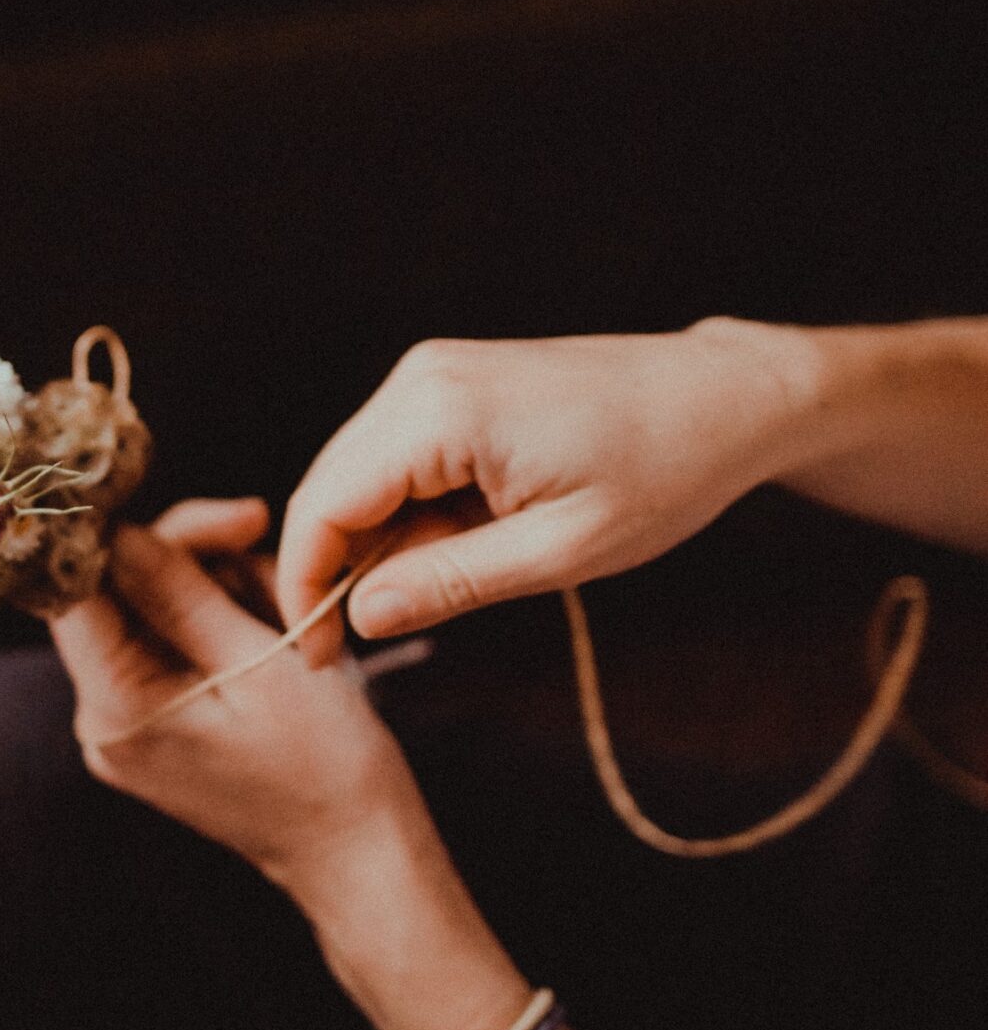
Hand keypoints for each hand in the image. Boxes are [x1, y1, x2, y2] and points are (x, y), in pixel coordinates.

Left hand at [48, 497, 416, 902]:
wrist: (355, 850)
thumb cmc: (324, 765)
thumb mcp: (258, 660)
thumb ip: (178, 589)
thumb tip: (117, 529)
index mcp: (117, 708)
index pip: (78, 591)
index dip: (125, 533)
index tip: (186, 508)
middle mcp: (101, 720)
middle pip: (114, 593)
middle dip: (188, 557)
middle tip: (256, 534)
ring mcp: (125, 725)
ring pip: (147, 610)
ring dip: (213, 586)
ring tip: (280, 605)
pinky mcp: (153, 724)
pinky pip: (168, 643)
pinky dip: (216, 620)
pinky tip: (267, 627)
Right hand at [277, 319, 820, 660]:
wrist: (723, 399)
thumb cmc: (662, 472)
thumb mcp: (559, 551)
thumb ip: (449, 583)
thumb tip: (358, 618)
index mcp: (441, 413)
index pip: (325, 504)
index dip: (306, 585)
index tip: (318, 655)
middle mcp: (422, 378)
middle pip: (329, 486)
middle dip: (330, 569)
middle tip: (355, 649)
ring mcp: (435, 373)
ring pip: (358, 475)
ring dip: (374, 543)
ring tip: (437, 592)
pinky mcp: (453, 382)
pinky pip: (397, 457)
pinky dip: (407, 513)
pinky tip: (455, 548)